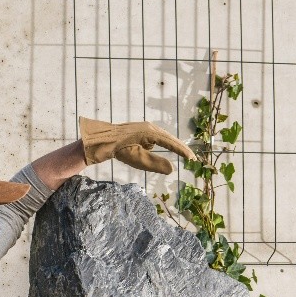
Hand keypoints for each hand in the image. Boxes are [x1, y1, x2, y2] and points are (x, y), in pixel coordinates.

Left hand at [79, 117, 195, 174]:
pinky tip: (165, 149)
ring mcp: (146, 127)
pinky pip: (157, 137)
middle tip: (192, 158)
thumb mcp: (138, 160)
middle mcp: (150, 127)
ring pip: (164, 137)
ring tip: (184, 154)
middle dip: (181, 148)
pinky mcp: (142, 130)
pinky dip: (164, 143)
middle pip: (170, 138)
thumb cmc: (120, 150)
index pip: (171, 143)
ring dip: (173, 145)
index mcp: (151, 133)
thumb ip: (156, 164)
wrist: (103, 139)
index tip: (192, 159)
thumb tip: (172, 169)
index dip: (182, 151)